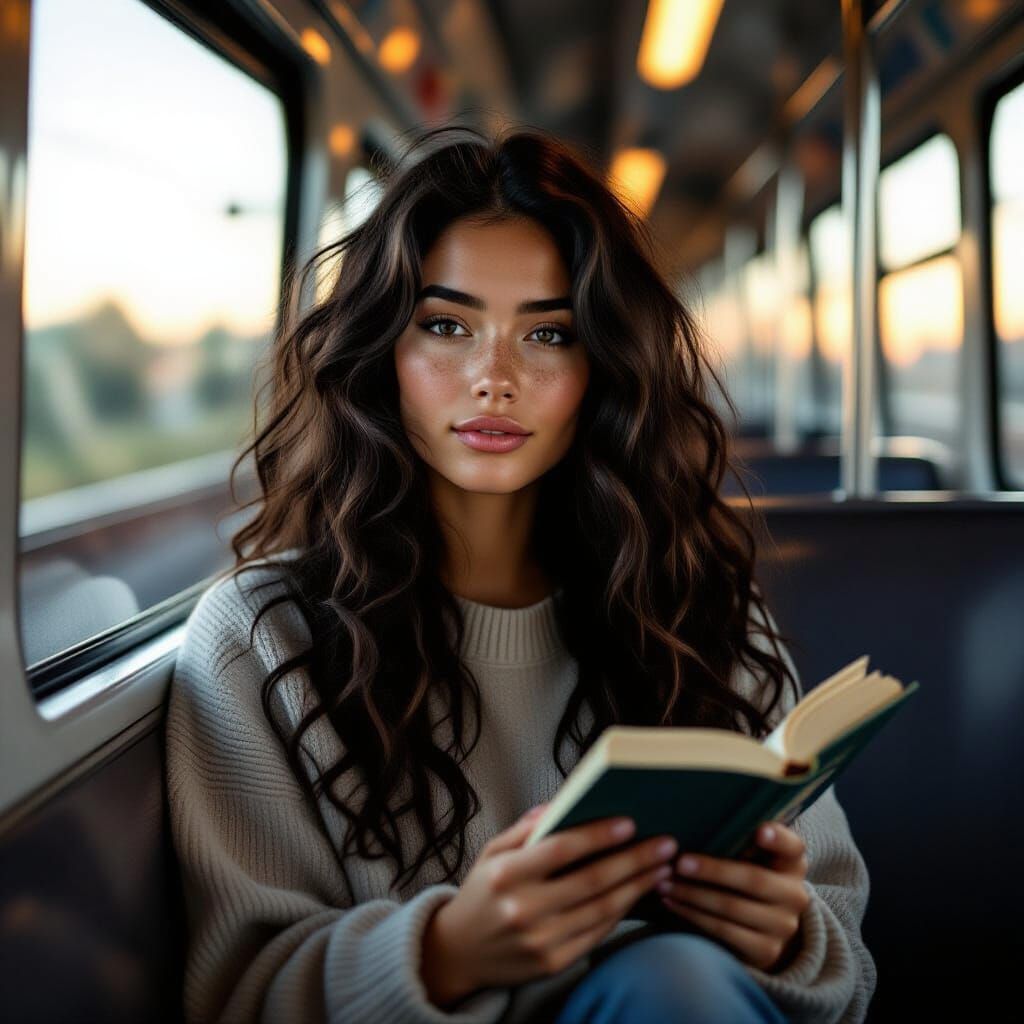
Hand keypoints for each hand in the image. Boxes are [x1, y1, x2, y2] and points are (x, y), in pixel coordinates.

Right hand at [420, 805, 678, 1006]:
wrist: (459, 953)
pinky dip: (621, 912)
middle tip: (665, 843)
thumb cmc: (481, 893)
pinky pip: (596, 933)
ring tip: (661, 868)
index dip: (597, 835)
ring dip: (637, 887)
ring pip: (601, 909)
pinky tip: (637, 894)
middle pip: (591, 880)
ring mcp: (540, 940)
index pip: (560, 849)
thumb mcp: (491, 853)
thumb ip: (524, 830)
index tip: (629, 823)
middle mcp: (523, 909)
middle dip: (634, 860)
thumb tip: (558, 804)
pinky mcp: (552, 963)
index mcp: (505, 875)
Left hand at [655, 821, 811, 972]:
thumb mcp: (753, 858)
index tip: (759, 830)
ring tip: (664, 883)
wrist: (765, 930)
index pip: (793, 846)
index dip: (778, 838)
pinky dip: (693, 916)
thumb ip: (738, 840)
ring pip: (732, 908)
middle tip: (679, 862)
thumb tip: (695, 817)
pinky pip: (724, 932)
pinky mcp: (765, 951)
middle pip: (754, 880)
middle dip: (713, 871)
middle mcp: (794, 895)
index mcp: (792, 863)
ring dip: (693, 895)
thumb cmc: (746, 878)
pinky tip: (672, 902)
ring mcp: (782, 926)